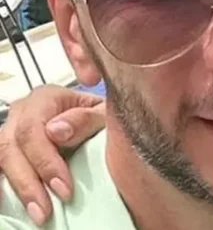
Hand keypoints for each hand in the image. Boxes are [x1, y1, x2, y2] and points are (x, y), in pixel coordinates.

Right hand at [0, 85, 104, 226]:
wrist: (96, 120)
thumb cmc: (99, 116)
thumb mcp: (104, 113)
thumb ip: (86, 118)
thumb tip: (57, 131)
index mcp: (46, 98)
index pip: (33, 129)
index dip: (45, 162)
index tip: (64, 188)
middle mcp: (22, 112)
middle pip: (12, 146)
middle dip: (29, 182)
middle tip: (46, 209)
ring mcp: (11, 130)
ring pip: (2, 158)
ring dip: (17, 187)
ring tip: (37, 212)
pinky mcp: (10, 149)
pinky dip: (3, 184)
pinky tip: (9, 201)